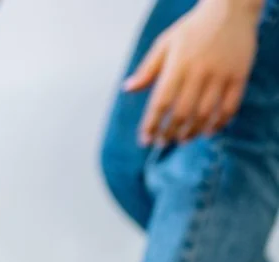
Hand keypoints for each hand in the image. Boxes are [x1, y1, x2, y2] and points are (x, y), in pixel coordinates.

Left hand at [124, 0, 259, 144]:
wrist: (230, 10)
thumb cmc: (192, 29)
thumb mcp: (165, 43)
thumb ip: (148, 69)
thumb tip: (127, 89)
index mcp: (178, 65)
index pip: (160, 103)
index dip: (152, 125)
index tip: (145, 140)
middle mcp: (199, 72)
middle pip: (182, 113)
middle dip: (170, 132)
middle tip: (163, 142)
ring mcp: (221, 74)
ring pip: (206, 113)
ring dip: (192, 131)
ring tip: (183, 139)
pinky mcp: (239, 75)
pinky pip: (230, 107)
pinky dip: (219, 123)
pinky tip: (208, 131)